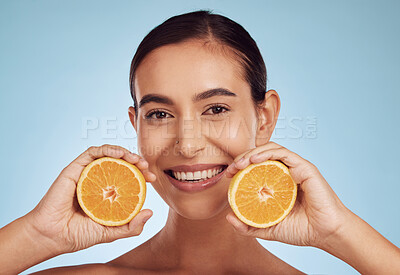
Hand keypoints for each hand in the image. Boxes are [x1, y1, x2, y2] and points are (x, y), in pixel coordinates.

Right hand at [24, 144, 155, 254]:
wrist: (54, 236)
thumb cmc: (79, 234)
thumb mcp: (111, 232)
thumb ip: (131, 226)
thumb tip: (150, 212)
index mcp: (107, 193)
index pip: (128, 177)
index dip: (142, 174)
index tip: (152, 178)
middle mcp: (98, 180)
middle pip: (121, 164)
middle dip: (136, 161)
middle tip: (146, 166)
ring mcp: (87, 173)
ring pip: (108, 154)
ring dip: (124, 152)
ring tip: (135, 159)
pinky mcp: (75, 168)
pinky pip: (92, 153)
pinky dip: (107, 149)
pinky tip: (119, 154)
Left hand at [225, 141, 350, 248]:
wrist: (325, 234)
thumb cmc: (301, 230)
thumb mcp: (268, 228)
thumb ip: (249, 225)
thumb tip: (228, 217)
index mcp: (278, 182)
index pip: (256, 166)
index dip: (240, 166)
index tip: (228, 175)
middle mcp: (286, 172)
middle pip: (261, 155)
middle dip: (243, 158)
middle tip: (231, 168)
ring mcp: (296, 168)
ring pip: (271, 149)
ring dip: (253, 153)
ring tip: (240, 163)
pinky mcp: (305, 168)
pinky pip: (284, 154)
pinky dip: (267, 153)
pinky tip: (254, 160)